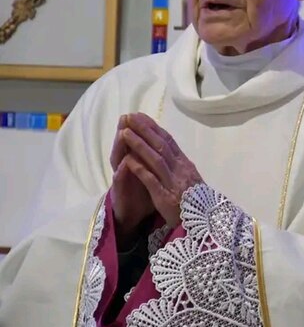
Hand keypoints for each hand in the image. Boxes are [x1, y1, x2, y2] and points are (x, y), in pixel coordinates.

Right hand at [109, 115, 154, 240]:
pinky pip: (121, 181)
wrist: (133, 213)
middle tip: (127, 116)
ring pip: (120, 160)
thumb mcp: (151, 172)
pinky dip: (122, 172)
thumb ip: (152, 158)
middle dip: (127, 131)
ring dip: (121, 147)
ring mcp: (122, 178)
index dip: (139, 129)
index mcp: (137, 160)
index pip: (137, 141)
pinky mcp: (120, 191)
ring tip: (122, 133)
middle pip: (125, 146)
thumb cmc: (144, 191)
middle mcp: (126, 166)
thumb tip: (161, 141)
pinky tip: (124, 162)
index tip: (140, 113)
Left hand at [121, 112, 204, 226]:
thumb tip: (171, 152)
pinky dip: (140, 169)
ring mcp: (174, 183)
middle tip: (130, 116)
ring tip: (125, 132)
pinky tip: (128, 160)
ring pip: (155, 159)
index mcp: (186, 165)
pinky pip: (151, 180)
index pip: (169, 141)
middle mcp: (181, 170)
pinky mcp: (166, 197)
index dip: (154, 128)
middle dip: (144, 130)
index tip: (141, 116)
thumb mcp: (191, 180)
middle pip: (161, 145)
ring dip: (139, 145)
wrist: (206, 226)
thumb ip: (180, 167)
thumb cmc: (196, 204)